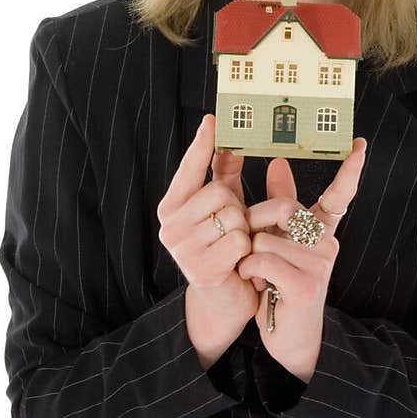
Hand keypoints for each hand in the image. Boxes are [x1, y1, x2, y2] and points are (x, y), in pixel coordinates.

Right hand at [157, 114, 258, 354]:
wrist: (225, 298)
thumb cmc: (225, 248)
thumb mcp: (224, 210)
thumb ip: (222, 177)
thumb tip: (229, 141)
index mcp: (172, 207)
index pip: (188, 169)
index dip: (201, 145)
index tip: (213, 119)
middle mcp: (170, 226)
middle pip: (219, 193)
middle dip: (238, 208)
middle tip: (236, 228)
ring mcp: (181, 249)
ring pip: (231, 217)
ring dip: (244, 232)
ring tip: (237, 247)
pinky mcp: (199, 270)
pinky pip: (237, 241)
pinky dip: (246, 250)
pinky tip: (239, 262)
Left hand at [235, 138, 367, 379]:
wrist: (290, 338)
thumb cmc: (282, 288)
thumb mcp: (279, 243)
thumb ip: (281, 205)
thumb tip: (279, 161)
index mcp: (322, 232)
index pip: (340, 196)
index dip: (349, 170)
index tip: (358, 144)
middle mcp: (327, 244)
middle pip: (281, 210)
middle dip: (255, 228)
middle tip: (254, 254)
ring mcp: (319, 263)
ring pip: (264, 238)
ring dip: (250, 259)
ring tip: (262, 278)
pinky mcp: (305, 283)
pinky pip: (262, 259)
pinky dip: (250, 272)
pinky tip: (260, 286)